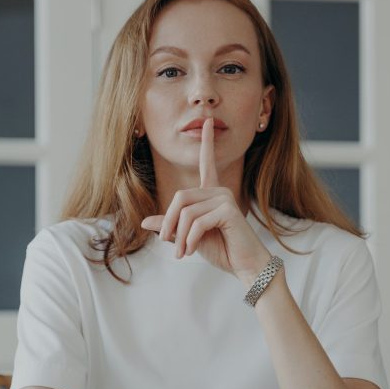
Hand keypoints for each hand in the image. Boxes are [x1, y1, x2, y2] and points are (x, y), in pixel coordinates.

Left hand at [140, 118, 271, 283]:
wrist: (245, 266)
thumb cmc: (221, 250)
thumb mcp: (188, 237)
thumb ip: (170, 227)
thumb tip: (144, 222)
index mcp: (212, 193)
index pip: (207, 163)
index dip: (206, 143)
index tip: (207, 122)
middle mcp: (219, 191)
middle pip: (180, 197)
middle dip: (169, 222)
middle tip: (168, 243)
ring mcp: (225, 199)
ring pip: (186, 212)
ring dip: (179, 236)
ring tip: (182, 253)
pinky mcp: (228, 211)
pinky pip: (196, 222)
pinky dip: (189, 240)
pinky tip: (191, 251)